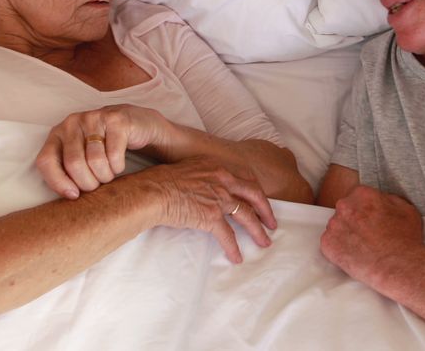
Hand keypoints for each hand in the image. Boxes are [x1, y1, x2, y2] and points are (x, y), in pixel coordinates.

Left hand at [36, 105, 172, 198]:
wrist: (140, 125)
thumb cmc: (105, 147)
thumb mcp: (81, 157)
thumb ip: (67, 172)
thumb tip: (67, 197)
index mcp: (57, 134)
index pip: (46, 161)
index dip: (58, 182)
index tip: (74, 195)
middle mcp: (72, 122)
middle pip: (73, 164)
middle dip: (88, 183)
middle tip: (97, 185)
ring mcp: (94, 118)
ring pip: (95, 160)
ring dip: (106, 176)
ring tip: (109, 174)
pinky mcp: (116, 119)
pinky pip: (113, 154)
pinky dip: (118, 166)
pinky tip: (119, 164)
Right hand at [146, 160, 277, 263]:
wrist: (151, 192)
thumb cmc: (161, 182)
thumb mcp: (187, 171)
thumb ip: (203, 178)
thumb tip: (205, 191)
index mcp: (217, 167)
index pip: (244, 181)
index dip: (255, 194)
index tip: (260, 203)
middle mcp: (223, 179)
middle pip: (254, 195)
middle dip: (266, 211)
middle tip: (272, 224)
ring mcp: (219, 197)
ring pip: (247, 215)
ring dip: (257, 231)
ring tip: (264, 243)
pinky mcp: (211, 216)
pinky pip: (227, 235)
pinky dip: (233, 248)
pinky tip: (236, 257)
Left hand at [320, 185, 423, 285]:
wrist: (397, 265)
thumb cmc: (404, 239)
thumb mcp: (406, 208)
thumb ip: (389, 199)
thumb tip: (382, 199)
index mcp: (362, 194)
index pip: (358, 197)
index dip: (365, 210)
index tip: (371, 220)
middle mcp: (345, 206)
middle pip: (345, 211)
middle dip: (354, 221)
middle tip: (367, 235)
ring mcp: (334, 225)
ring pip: (337, 227)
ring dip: (346, 234)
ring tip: (362, 247)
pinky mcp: (327, 244)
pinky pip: (330, 244)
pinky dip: (339, 250)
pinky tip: (354, 255)